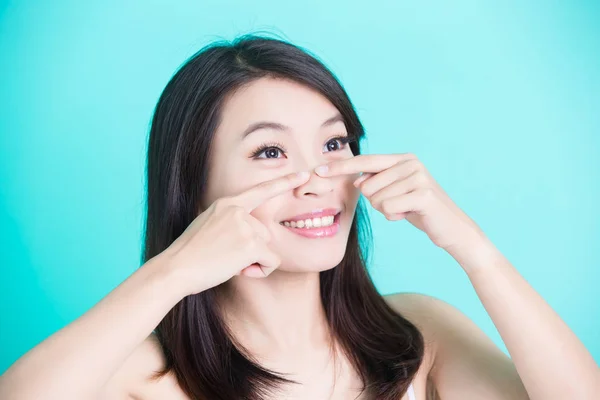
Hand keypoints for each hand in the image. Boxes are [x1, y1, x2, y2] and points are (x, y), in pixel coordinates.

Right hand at [157, 171, 310, 295]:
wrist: (176, 269)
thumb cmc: (190, 255)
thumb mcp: (208, 228)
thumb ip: (229, 223)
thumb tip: (251, 235)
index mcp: (226, 204)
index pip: (261, 190)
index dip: (284, 182)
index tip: (304, 175)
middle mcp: (237, 210)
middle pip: (266, 233)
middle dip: (254, 250)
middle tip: (228, 258)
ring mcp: (245, 226)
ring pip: (269, 248)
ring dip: (256, 262)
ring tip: (229, 264)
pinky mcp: (251, 244)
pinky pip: (272, 262)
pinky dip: (261, 271)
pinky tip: (239, 271)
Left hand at [315, 154, 487, 252]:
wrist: (452, 228)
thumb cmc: (419, 211)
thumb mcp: (395, 193)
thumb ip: (377, 183)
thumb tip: (358, 182)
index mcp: (402, 159)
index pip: (364, 162)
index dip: (341, 167)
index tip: (318, 171)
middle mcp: (410, 162)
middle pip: (367, 186)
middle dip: (377, 202)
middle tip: (399, 205)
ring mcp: (418, 176)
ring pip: (376, 199)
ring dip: (388, 210)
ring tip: (407, 209)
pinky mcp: (423, 194)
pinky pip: (388, 208)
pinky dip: (395, 216)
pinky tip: (411, 215)